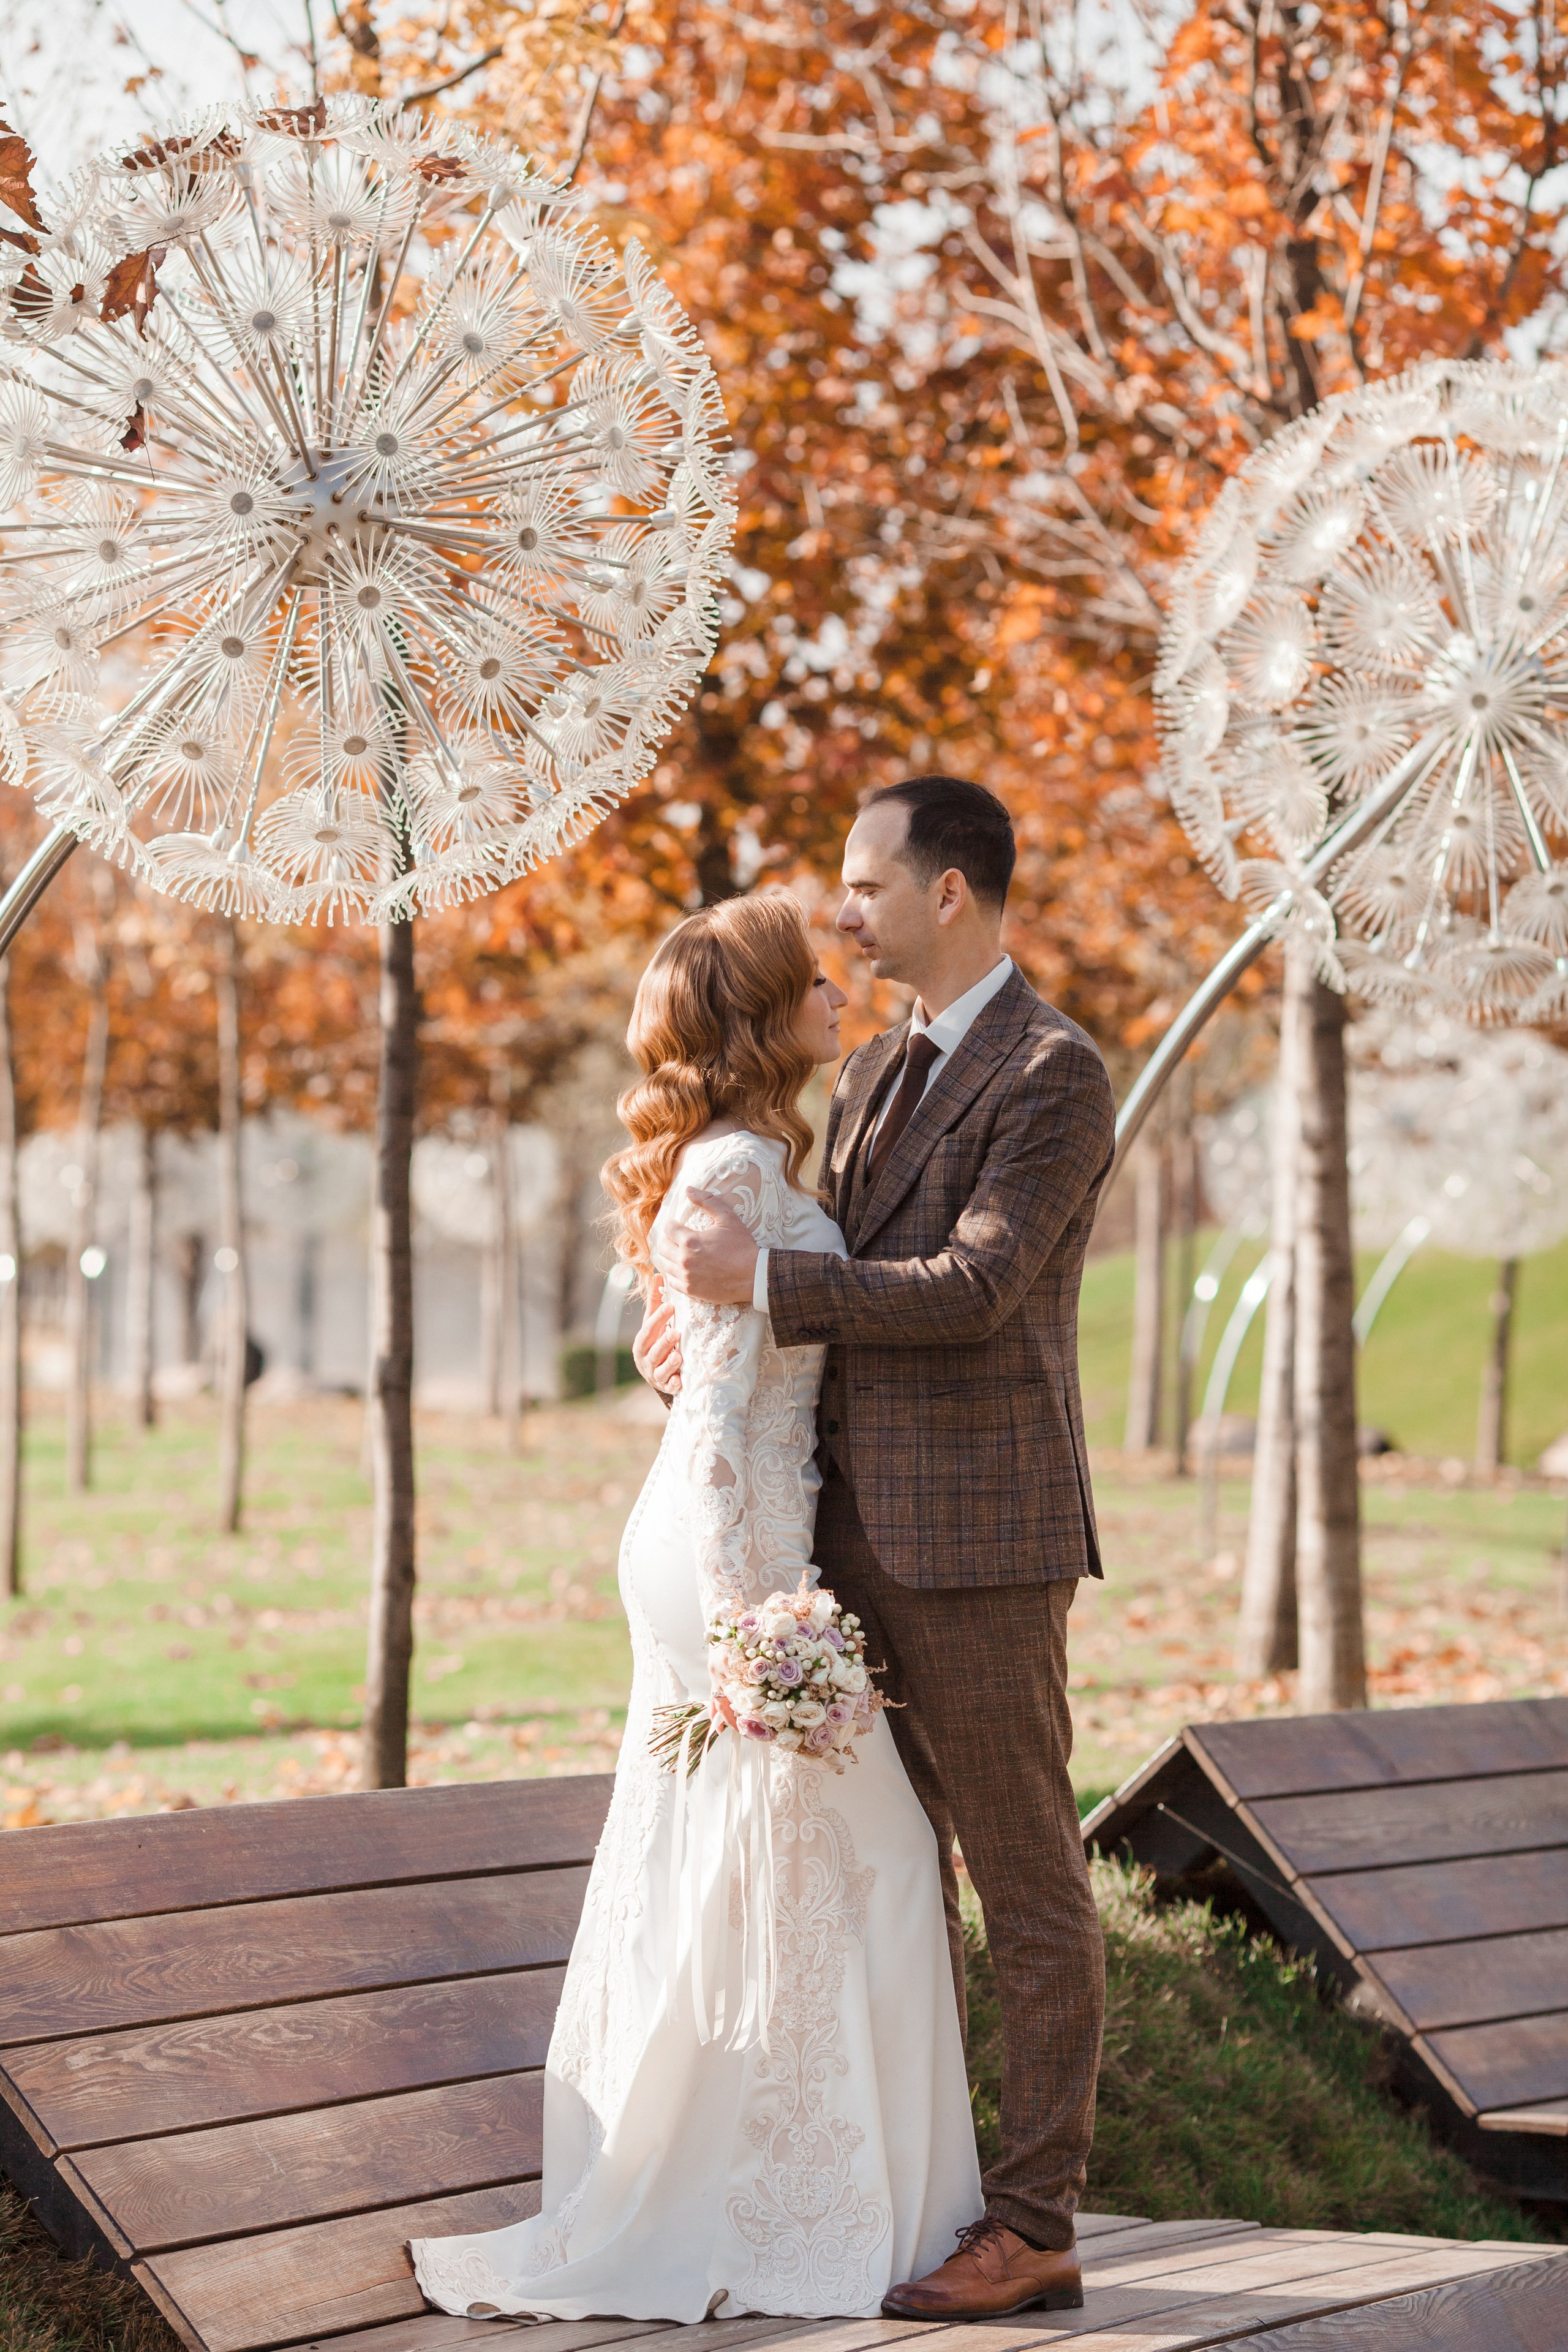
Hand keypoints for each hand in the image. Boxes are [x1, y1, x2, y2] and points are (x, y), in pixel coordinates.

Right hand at [632, 1274, 682, 1395]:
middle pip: (654, 1350)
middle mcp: (646, 1359)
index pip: (648, 1329)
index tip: (671, 1306)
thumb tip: (658, 1274)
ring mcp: (655, 1374)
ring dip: (670, 1363)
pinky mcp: (666, 1386)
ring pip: (661, 1369)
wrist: (656, 1374)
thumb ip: (656, 1303)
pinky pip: (670, 1386)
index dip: (658, 1318)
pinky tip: (680, 1381)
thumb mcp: (654, 1324)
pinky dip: (674, 1384)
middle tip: (676, 1332)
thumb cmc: (656, 1342)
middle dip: (664, 1341)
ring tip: (679, 1355)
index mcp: (642, 1342)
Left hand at [661, 1190, 758, 1305]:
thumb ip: (707, 1201)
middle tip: (676, 1239)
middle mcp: (684, 1260)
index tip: (678, 1225)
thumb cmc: (742, 1246)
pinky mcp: (690, 1290)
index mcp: (690, 1241)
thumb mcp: (728, 1218)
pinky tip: (682, 1269)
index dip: (672, 1224)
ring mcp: (686, 1277)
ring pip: (664, 1265)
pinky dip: (674, 1274)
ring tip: (678, 1253)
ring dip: (669, 1257)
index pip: (668, 1229)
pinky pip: (672, 1282)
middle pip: (662, 1247)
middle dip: (668, 1240)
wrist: (754, 1276)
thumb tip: (689, 1190)